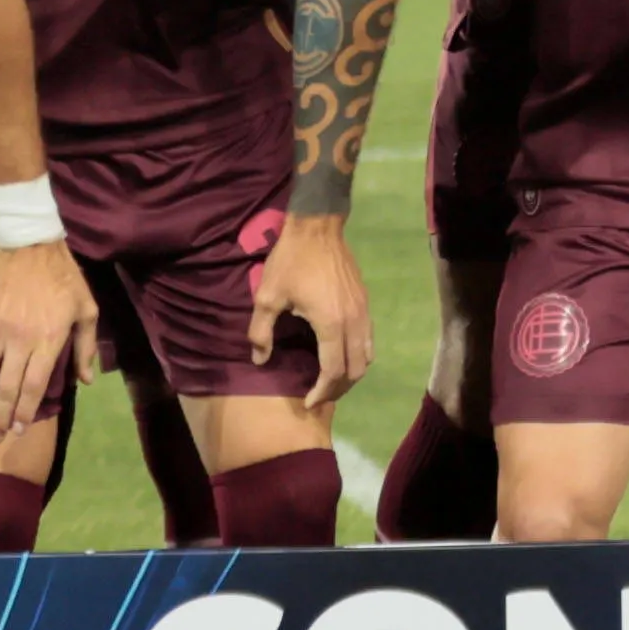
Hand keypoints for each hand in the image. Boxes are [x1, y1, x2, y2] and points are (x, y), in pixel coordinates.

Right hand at [0, 235, 101, 444]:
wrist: (28, 243)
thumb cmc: (63, 278)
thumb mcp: (87, 309)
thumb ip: (86, 346)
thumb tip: (85, 380)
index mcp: (49, 340)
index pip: (34, 386)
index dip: (25, 411)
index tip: (18, 429)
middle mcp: (20, 340)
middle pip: (7, 387)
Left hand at [252, 209, 375, 398]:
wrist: (318, 227)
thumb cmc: (291, 261)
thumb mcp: (267, 296)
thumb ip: (261, 331)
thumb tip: (259, 359)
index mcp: (331, 325)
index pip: (333, 371)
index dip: (322, 392)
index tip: (308, 403)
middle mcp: (354, 322)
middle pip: (356, 369)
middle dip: (339, 388)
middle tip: (320, 396)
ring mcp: (363, 312)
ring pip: (367, 356)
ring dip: (352, 374)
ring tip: (332, 381)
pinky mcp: (365, 302)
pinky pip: (368, 339)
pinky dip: (358, 355)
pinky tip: (341, 354)